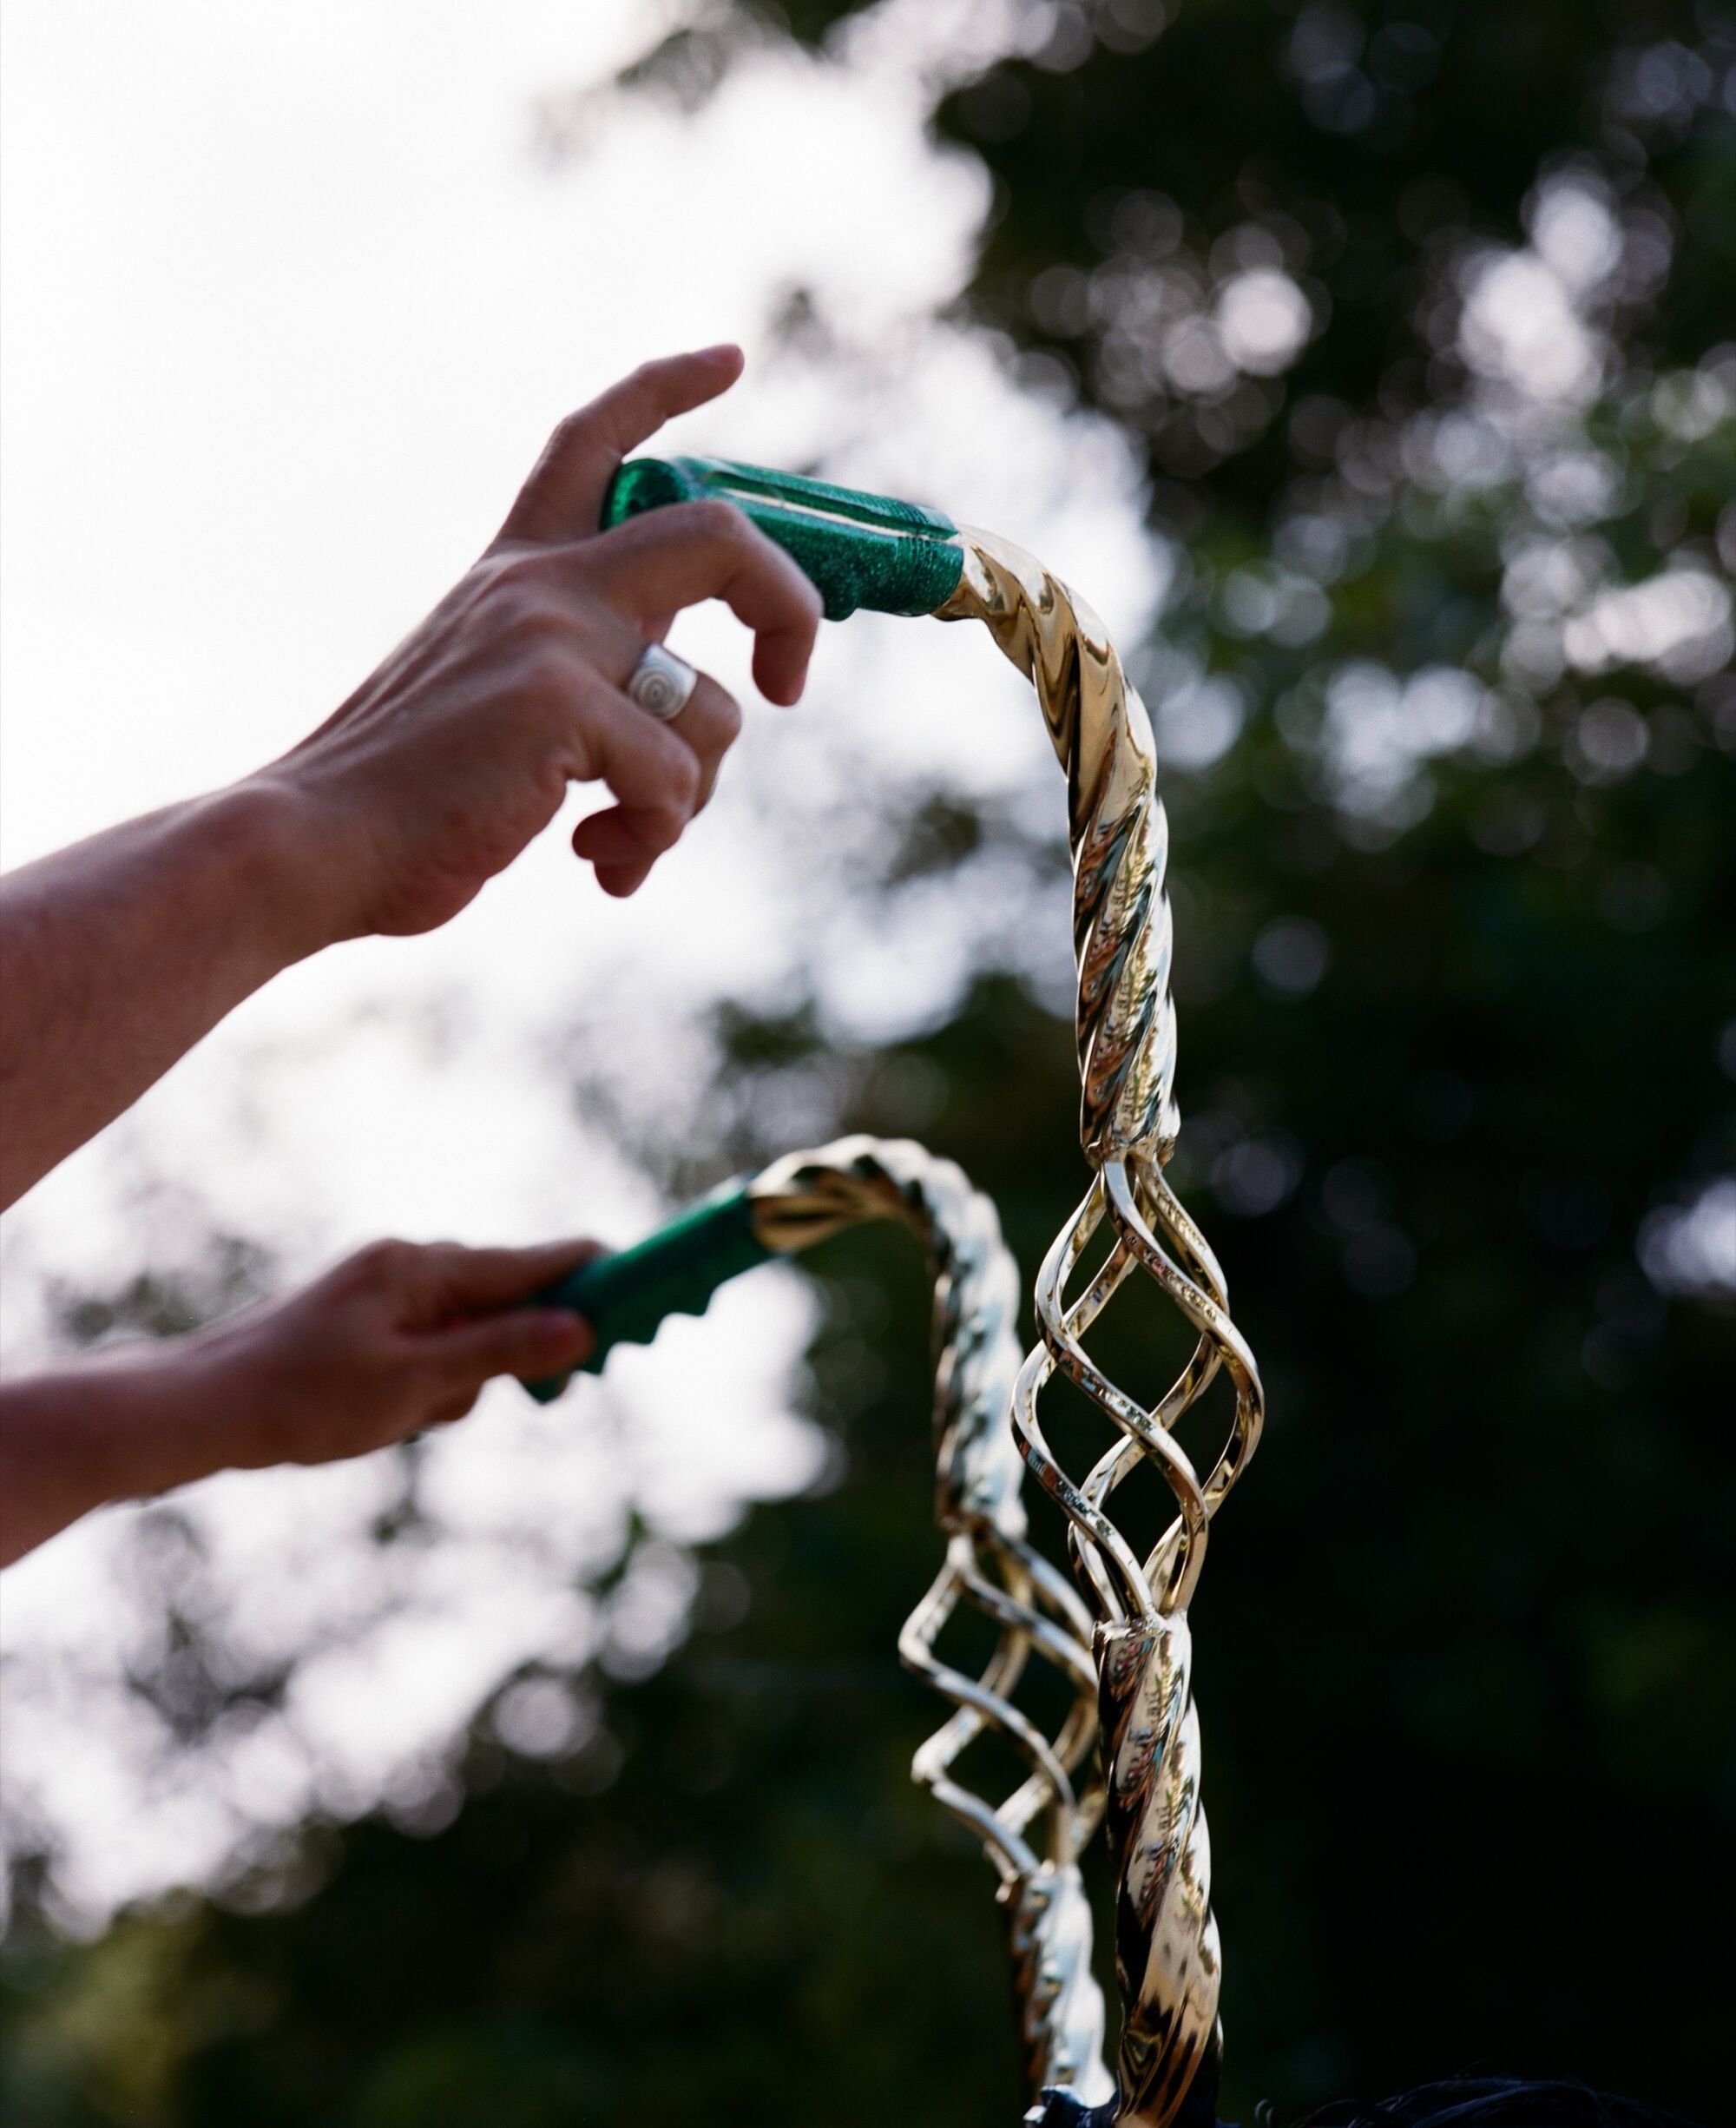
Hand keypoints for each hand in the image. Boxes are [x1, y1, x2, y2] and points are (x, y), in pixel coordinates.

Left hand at [197, 1236, 600, 1468]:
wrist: (203, 1407)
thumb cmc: (303, 1397)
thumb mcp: (415, 1385)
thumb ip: (501, 1353)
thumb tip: (579, 1330)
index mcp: (428, 1267)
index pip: (540, 1260)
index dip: (601, 1279)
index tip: (653, 1303)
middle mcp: (415, 1264)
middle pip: (513, 1294)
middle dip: (528, 1348)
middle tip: (548, 1393)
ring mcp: (392, 1289)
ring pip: (474, 1330)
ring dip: (468, 1377)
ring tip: (410, 1415)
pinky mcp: (374, 1317)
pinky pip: (436, 1344)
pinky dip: (434, 1381)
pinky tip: (390, 1415)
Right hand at [255, 344, 823, 935]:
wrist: (317, 844)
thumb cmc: (408, 799)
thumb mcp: (491, 697)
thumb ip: (580, 671)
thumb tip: (692, 714)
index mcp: (514, 571)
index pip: (592, 440)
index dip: (667, 390)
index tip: (730, 358)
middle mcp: (539, 584)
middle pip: (717, 537)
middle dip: (789, 609)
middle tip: (789, 684)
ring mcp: (551, 637)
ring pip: (713, 706)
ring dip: (693, 796)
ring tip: (626, 841)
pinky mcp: (559, 704)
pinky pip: (674, 779)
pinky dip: (654, 838)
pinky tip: (599, 865)